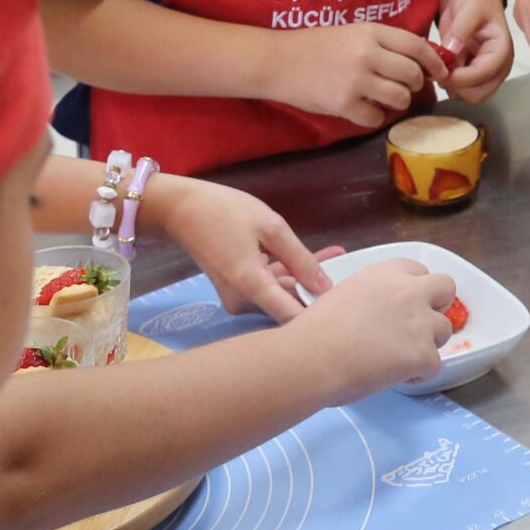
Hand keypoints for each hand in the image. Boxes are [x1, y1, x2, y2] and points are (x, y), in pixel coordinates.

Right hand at [146, 177, 335, 321]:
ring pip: (281, 293)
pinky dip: (289, 274)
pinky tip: (315, 260)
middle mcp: (244, 303)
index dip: (321, 316)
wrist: (180, 209)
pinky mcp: (237, 291)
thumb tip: (325, 286)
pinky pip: (269, 286)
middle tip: (349, 271)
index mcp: (252, 287)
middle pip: (289, 304)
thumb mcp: (271, 227)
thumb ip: (300, 259)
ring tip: (337, 257)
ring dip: (306, 277)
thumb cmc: (225, 212)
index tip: (346, 305)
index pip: (293, 320)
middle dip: (318, 289)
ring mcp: (239, 299)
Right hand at [273, 22, 447, 127]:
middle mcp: (367, 55)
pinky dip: (375, 116)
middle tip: (407, 86)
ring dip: (399, 101)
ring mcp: (355, 81)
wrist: (278, 61)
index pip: (417, 46)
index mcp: (371, 32)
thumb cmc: (317, 45)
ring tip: (386, 98)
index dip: (435, 60)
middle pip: (412, 74)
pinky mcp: (343, 104)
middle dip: (416, 84)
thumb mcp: (353, 32)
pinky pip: (376, 117)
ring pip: (400, 97)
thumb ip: (384, 42)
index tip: (440, 71)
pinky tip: (365, 109)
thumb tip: (421, 58)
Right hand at [286, 259, 455, 400]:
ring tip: (399, 358)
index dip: (415, 290)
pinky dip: (419, 374)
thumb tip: (379, 315)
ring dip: (428, 343)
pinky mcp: (423, 354)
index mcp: (386, 273)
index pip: (419, 271)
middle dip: (437, 306)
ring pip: (445, 330)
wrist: (311, 357)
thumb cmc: (315, 331)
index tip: (404, 306)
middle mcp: (409, 291)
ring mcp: (420, 322)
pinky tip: (395, 377)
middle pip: (446, 288)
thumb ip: (372, 297)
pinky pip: (435, 365)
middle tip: (417, 326)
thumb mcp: (344, 294)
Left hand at [435, 0, 514, 102]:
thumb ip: (460, 29)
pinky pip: (461, 90)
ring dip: (451, 86)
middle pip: (478, 93)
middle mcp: (498, 66)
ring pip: (469, 96)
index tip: (439, 69)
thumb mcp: (469, 7)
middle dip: (456, 85)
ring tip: (437, 66)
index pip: (484, 74)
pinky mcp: (473, 73)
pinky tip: (439, 67)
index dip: (461, 77)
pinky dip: (449, 83)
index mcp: (501, 50)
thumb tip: (449, 51)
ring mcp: (486, 72)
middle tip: (437, 68)